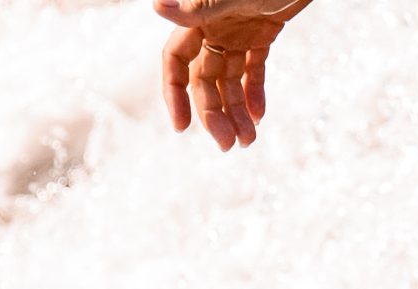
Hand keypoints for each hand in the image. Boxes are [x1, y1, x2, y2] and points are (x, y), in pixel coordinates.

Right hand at [156, 0, 310, 150]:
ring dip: (236, 110)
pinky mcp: (262, 32)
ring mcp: (237, 30)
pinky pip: (254, 68)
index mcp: (200, 16)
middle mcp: (214, 25)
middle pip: (206, 79)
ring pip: (230, 79)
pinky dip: (255, 91)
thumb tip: (155, 7)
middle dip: (214, 114)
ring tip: (248, 141)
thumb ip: (198, 6)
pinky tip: (259, 117)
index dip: (176, 94)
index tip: (182, 129)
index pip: (177, 61)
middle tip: (228, 146)